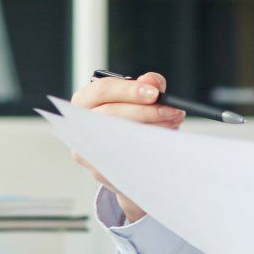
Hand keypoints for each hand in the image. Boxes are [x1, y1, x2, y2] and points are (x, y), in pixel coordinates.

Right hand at [68, 71, 183, 221]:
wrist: (127, 155)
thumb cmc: (131, 117)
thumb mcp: (139, 97)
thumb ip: (147, 84)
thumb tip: (151, 82)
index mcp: (85, 101)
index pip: (102, 90)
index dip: (130, 90)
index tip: (155, 94)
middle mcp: (80, 125)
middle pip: (110, 115)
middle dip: (146, 112)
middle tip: (172, 111)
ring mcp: (88, 151)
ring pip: (118, 139)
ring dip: (151, 131)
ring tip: (173, 125)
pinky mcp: (100, 171)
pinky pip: (125, 162)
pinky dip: (147, 151)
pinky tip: (164, 144)